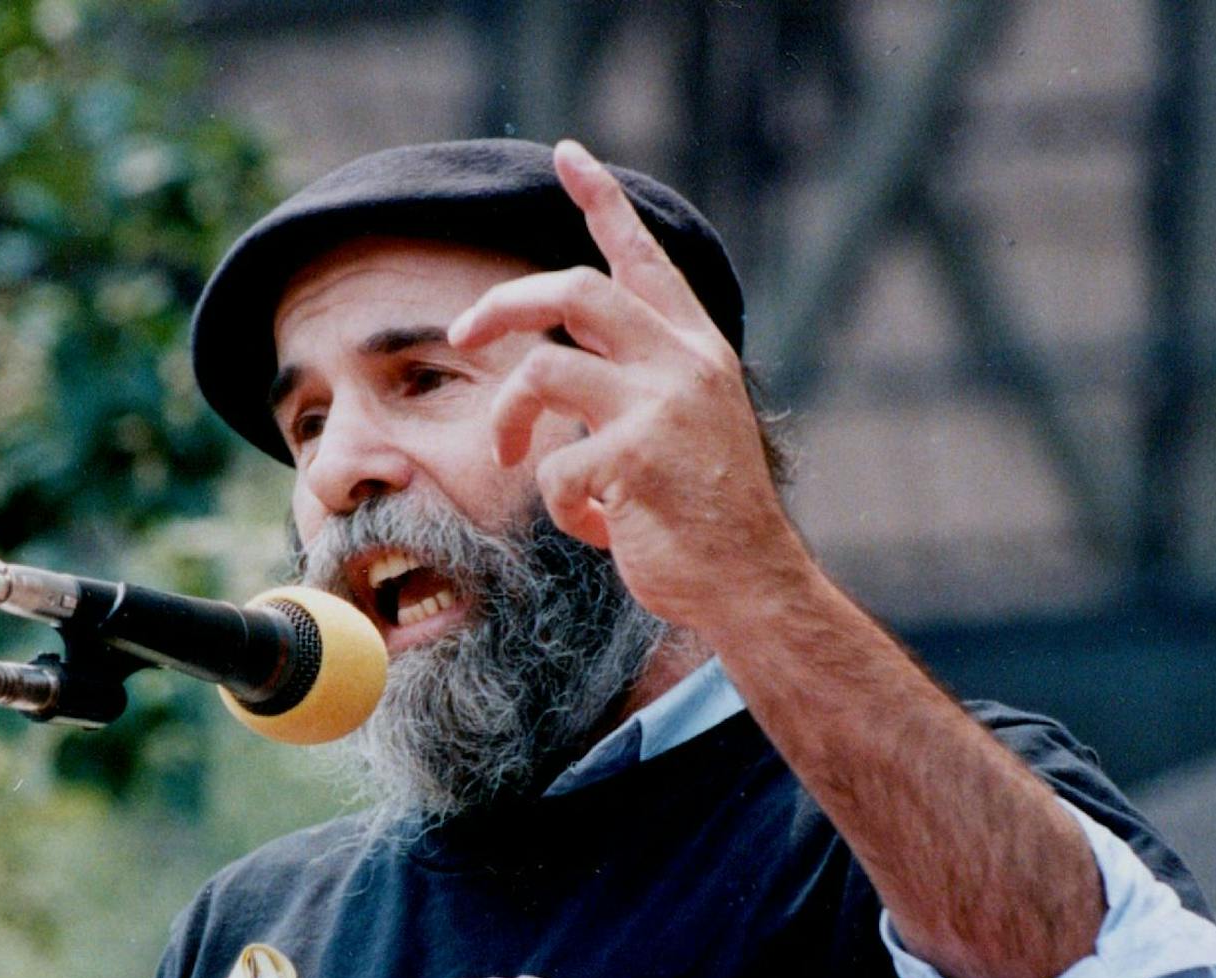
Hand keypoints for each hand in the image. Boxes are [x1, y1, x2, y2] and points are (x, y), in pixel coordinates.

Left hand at [445, 138, 805, 634]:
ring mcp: (660, 406)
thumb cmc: (709, 519)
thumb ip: (636, 386)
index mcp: (695, 350)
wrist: (752, 584)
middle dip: (503, 304)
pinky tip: (598, 528)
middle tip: (463, 332)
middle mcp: (682, 363)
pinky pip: (555, 466)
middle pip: (573, 290)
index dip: (602, 200)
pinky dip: (560, 503)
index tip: (567, 154)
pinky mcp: (635, 459)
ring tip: (508, 452)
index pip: (643, 258)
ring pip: (542, 370)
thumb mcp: (686, 429)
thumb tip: (556, 371)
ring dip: (509, 416)